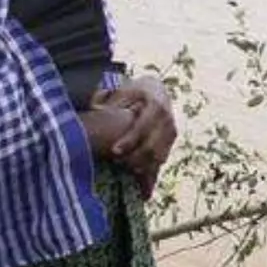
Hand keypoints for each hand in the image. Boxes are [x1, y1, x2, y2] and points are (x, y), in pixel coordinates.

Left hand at [84, 77, 177, 195]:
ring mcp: (171, 130)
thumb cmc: (132, 93)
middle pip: (153, 145)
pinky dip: (151, 169)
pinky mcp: (171, 140)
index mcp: (155, 105)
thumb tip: (95, 111)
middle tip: (119, 165)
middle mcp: (166, 118)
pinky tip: (139, 176)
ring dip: (144, 167)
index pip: (142, 126)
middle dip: (135, 159)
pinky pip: (162, 159)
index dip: (129, 141)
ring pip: (160, 155)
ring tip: (127, 172)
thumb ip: (108, 102)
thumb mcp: (122, 92)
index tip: (114, 151)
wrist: (156, 90)